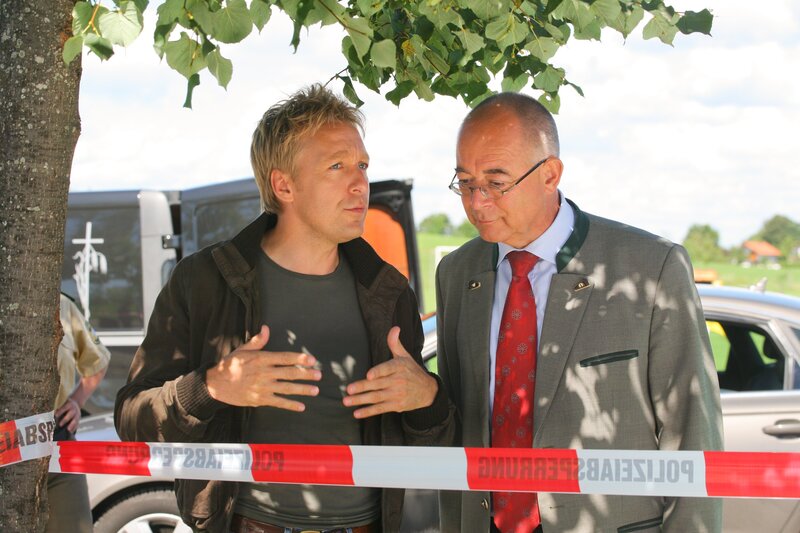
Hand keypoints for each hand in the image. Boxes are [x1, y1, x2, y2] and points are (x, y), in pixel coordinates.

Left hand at [55, 398, 80, 433]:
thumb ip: (58, 407)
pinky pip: (77, 424)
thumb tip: (49, 413)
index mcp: (69, 404)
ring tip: (68, 430)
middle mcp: (74, 409)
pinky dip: (74, 428)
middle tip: (60, 425)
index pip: (65, 407)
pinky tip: (71, 432)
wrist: (75, 404)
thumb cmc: (65, 405)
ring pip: (75, 419)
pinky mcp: (78, 419)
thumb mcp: (63, 403)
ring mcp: (77, 414)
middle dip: (65, 419)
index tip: (55, 415)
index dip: (61, 411)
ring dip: (72, 425)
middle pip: (71, 414)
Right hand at [206, 325, 320, 410]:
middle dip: (306, 374)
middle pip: (289, 373)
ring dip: (302, 390)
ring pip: (287, 388)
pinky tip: (301, 406)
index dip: (300, 358)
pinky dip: (290, 405)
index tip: (312, 359)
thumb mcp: (242, 350)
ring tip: (315, 390)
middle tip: (319, 375)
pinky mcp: (259, 399)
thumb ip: (257, 341)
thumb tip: (266, 328)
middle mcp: (264, 373)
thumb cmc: (230, 365)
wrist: (215, 385)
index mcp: (261, 359)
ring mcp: (262, 387)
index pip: (285, 358)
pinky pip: (278, 402)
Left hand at [343, 326, 436, 418]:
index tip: (368, 375)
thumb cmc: (412, 371)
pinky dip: (368, 412)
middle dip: (362, 387)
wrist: (428, 391)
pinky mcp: (396, 406)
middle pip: (377, 385)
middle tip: (348, 390)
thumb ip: (395, 343)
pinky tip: (357, 413)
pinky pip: (380, 409)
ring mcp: (397, 395)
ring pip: (376, 397)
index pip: (387, 369)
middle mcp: (398, 381)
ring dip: (360, 400)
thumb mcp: (405, 356)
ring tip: (347, 401)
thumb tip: (394, 328)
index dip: (378, 372)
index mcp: (399, 367)